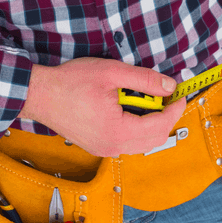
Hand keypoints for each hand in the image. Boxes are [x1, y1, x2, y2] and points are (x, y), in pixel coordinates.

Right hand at [22, 57, 186, 156]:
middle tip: (169, 95)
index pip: (160, 125)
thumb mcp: (112, 73)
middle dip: (166, 117)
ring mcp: (104, 149)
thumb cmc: (71, 82)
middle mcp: (113, 147)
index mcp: (118, 131)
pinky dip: (138, 128)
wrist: (40, 95)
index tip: (182, 93)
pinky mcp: (97, 146)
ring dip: (152, 124)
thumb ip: (144, 80)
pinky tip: (133, 108)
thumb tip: (170, 86)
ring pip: (141, 143)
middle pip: (154, 139)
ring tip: (151, 99)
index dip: (175, 108)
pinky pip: (127, 143)